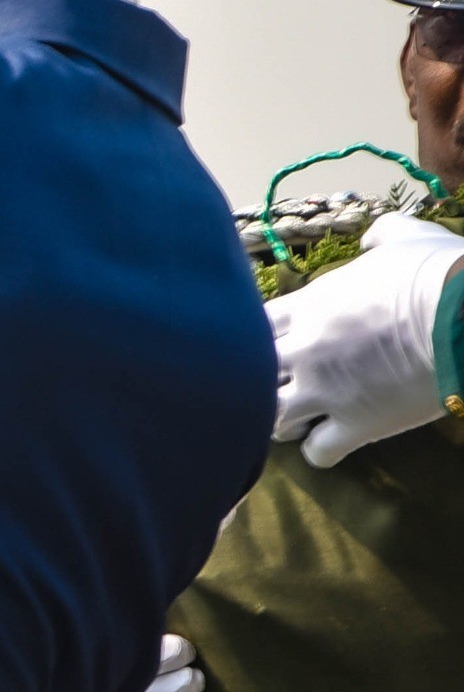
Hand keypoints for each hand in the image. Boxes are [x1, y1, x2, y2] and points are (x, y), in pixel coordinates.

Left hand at [271, 212, 463, 466]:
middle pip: (250, 376)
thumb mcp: (406, 238)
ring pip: (273, 420)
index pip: (252, 329)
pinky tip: (333, 442)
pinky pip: (317, 453)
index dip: (262, 341)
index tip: (283, 345)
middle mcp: (304, 350)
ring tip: (302, 420)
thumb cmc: (440, 273)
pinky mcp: (357, 425)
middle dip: (262, 383)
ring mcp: (325, 390)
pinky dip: (320, 452)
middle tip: (284, 386)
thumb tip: (375, 239)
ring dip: (284, 422)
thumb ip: (381, 238)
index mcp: (307, 306)